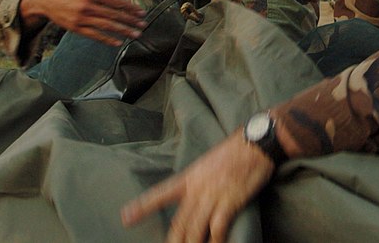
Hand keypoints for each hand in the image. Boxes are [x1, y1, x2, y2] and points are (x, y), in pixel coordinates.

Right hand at [20, 0, 146, 45]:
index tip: (141, 13)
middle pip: (113, 15)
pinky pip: (94, 35)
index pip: (116, 2)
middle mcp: (87, 5)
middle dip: (130, 21)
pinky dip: (107, 39)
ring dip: (123, 31)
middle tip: (143, 25)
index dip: (130, 8)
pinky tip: (118, 42)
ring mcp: (81, 18)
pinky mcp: (75, 28)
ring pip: (106, 26)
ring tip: (135, 35)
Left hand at [121, 131, 275, 242]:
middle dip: (173, 242)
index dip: (142, 207)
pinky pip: (218, 228)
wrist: (254, 144)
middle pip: (179, 223)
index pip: (161, 194)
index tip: (125, 218)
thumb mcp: (207, 163)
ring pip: (195, 229)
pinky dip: (216, 240)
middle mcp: (196, 189)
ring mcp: (212, 196)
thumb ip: (198, 182)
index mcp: (188, 178)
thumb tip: (194, 199)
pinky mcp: (229, 202)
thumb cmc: (233, 152)